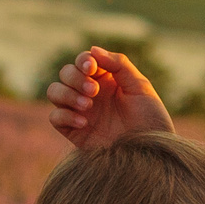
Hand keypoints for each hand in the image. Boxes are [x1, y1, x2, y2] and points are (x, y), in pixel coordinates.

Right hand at [43, 47, 173, 149]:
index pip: (83, 61)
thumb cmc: (150, 119)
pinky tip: (84, 122)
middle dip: (76, 79)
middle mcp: (90, 93)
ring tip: (88, 106)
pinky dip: (65, 116)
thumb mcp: (140, 86)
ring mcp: (80, 112)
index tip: (92, 68)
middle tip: (94, 91)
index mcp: (106, 79)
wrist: (150, 154)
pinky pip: (55, 117)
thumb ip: (118, 64)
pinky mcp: (74, 132)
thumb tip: (92, 49)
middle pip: (65, 74)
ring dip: (67, 94)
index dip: (83, 61)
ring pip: (54, 92)